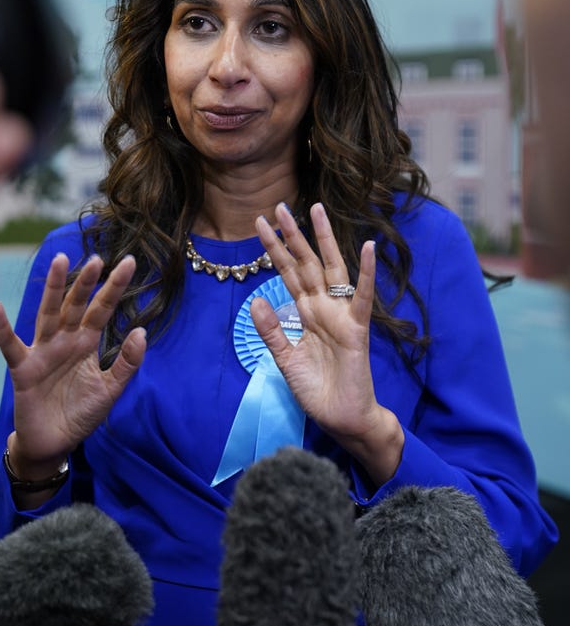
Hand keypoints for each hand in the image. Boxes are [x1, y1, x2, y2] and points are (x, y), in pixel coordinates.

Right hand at [0, 252, 146, 474]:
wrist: (55, 444)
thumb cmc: (80, 414)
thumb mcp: (111, 390)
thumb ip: (127, 363)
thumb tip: (141, 331)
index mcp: (86, 343)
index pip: (102, 309)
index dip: (114, 287)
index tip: (128, 262)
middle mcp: (64, 340)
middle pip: (76, 305)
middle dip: (85, 282)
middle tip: (96, 258)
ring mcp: (42, 351)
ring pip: (48, 314)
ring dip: (53, 289)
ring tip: (59, 262)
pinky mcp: (22, 369)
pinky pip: (10, 345)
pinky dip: (1, 327)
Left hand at [251, 202, 402, 484]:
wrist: (342, 418)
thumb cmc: (317, 390)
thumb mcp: (285, 359)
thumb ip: (272, 331)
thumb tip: (256, 300)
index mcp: (306, 313)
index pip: (287, 273)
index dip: (273, 249)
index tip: (260, 224)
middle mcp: (323, 308)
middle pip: (306, 264)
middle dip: (293, 236)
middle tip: (279, 207)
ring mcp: (341, 316)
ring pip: (331, 270)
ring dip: (324, 241)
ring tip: (317, 209)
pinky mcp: (357, 329)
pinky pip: (361, 297)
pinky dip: (366, 272)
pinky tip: (368, 247)